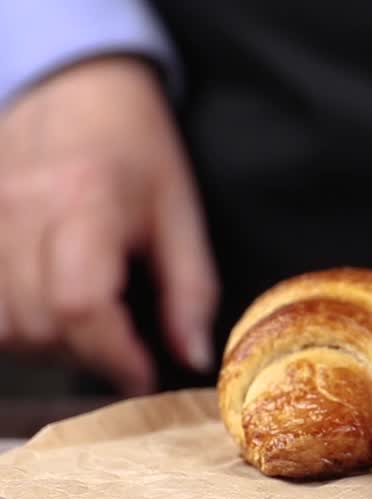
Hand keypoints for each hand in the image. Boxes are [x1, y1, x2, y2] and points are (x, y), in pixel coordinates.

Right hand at [0, 56, 218, 394]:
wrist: (72, 88)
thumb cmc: (136, 149)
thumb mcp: (183, 215)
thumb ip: (190, 293)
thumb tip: (191, 359)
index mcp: (84, 205)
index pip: (79, 305)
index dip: (113, 356)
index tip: (144, 377)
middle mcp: (20, 213)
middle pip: (36, 325)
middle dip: (87, 356)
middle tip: (125, 351)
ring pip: (2, 326)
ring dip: (48, 348)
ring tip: (90, 332)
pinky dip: (15, 328)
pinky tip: (50, 318)